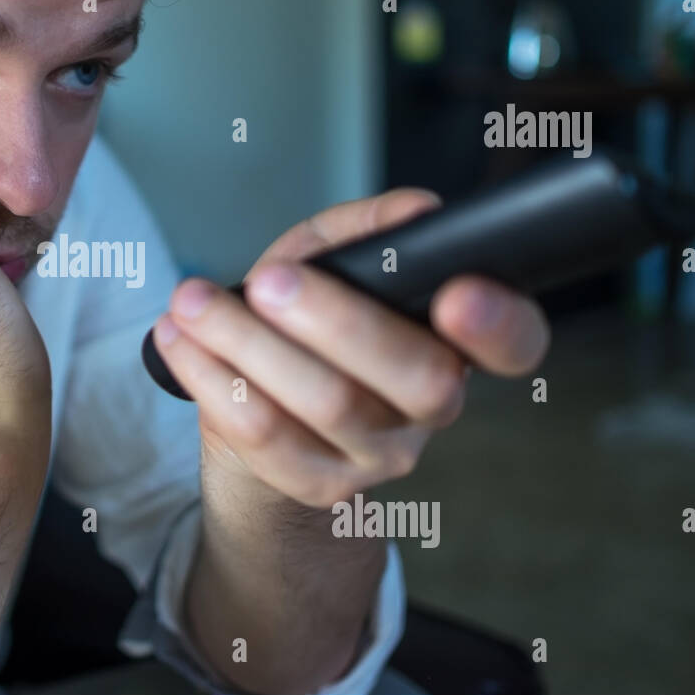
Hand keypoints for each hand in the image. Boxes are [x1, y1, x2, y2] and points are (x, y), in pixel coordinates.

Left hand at [151, 188, 550, 508]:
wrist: (266, 416)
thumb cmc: (308, 323)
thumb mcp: (332, 261)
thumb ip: (366, 231)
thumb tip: (413, 210)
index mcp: (454, 343)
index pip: (515, 343)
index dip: (499, 323)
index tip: (457, 294)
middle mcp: (433, 406)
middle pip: (414, 376)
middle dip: (336, 322)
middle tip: (269, 282)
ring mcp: (381, 454)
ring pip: (328, 404)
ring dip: (249, 344)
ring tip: (192, 301)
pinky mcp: (320, 484)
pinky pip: (267, 438)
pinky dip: (214, 381)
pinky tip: (179, 341)